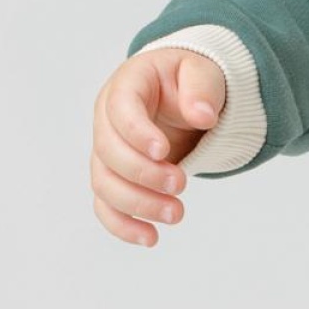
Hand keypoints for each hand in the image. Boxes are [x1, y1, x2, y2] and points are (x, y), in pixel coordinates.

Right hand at [91, 48, 225, 246]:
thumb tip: (204, 116)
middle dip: (143, 174)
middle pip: (108, 152)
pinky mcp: (115, 177)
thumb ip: (202, 88)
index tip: (164, 151)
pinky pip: (106, 205)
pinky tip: (150, 238)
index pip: (120, 108)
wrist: (183, 93)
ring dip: (137, 204)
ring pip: (104, 184)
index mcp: (127, 85)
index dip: (137, 132)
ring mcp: (107, 150)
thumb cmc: (188, 78)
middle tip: (181, 184)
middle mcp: (108, 119)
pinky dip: (123, 225)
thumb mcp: (202, 70)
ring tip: (176, 214)